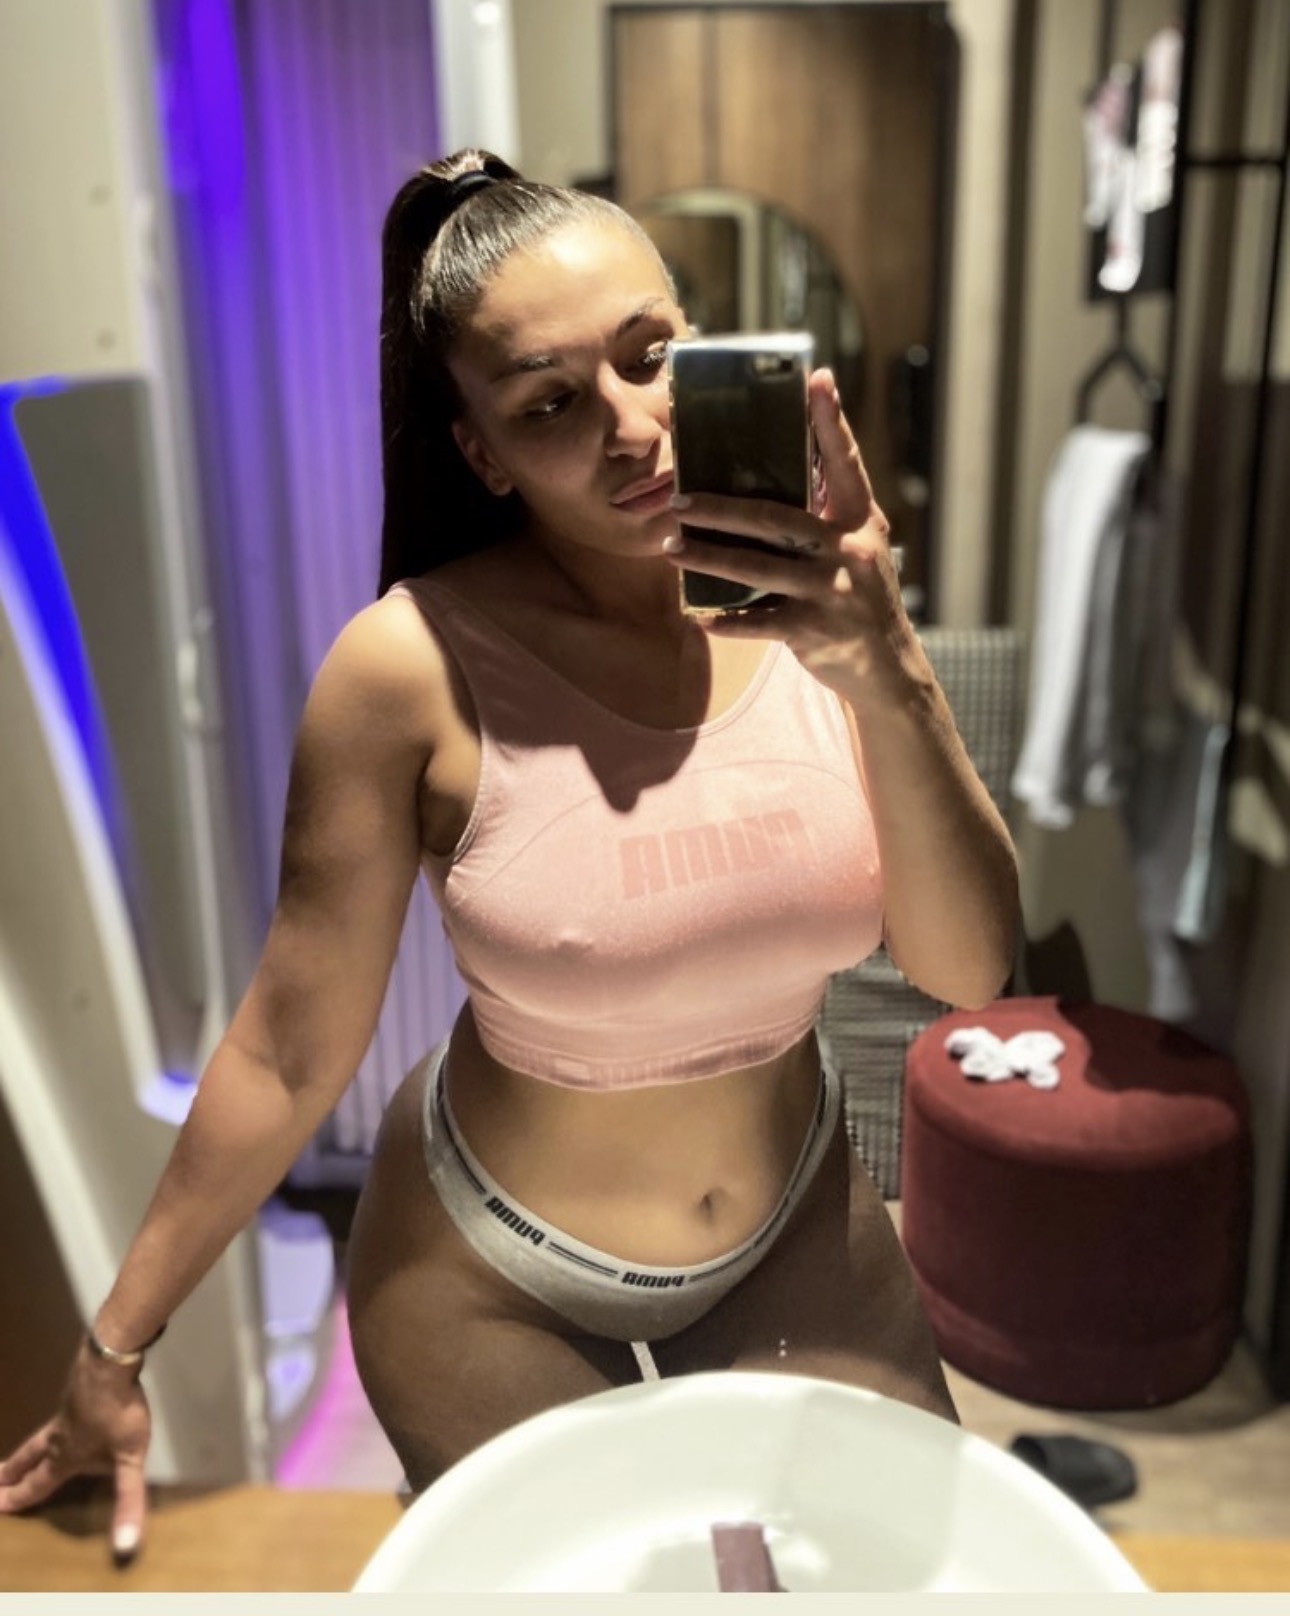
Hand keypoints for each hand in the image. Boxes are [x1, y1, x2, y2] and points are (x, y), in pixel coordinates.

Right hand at [0, 1339, 152, 1560]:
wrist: (112, 1362)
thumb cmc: (118, 1413)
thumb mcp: (129, 1460)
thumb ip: (128, 1500)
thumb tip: (126, 1547)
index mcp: (65, 1457)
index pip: (38, 1484)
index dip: (18, 1498)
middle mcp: (59, 1435)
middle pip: (29, 1458)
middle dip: (12, 1473)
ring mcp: (67, 1411)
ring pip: (41, 1436)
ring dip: (27, 1451)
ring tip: (20, 1456)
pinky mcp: (78, 1391)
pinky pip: (58, 1416)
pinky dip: (49, 1428)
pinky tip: (62, 1420)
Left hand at [664, 369, 913, 696]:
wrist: (888, 666)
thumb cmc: (859, 596)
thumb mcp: (856, 547)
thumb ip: (824, 515)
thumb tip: (767, 478)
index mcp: (859, 520)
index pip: (846, 462)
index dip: (831, 421)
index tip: (817, 380)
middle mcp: (849, 550)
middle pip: (775, 518)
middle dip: (720, 509)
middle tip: (679, 501)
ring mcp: (831, 592)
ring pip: (757, 568)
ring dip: (708, 558)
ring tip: (673, 548)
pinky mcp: (814, 630)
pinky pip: (758, 623)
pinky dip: (726, 620)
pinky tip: (699, 616)